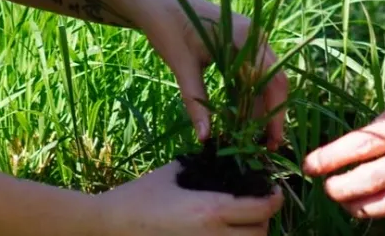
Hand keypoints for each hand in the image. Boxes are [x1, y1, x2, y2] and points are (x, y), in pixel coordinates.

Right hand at [100, 161, 283, 235]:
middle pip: (260, 235)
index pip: (262, 209)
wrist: (109, 225)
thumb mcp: (175, 172)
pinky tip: (225, 231)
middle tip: (258, 206)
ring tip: (243, 222)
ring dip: (250, 235)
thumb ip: (203, 166)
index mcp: (211, 210)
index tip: (273, 190)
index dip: (274, 199)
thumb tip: (221, 156)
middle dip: (264, 220)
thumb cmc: (139, 196)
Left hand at [141, 0, 288, 148]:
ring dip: (260, 107)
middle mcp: (255, 36)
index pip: (273, 79)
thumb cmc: (167, 26)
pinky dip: (248, 95)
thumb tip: (205, 137)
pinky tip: (240, 117)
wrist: (155, 1)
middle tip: (264, 146)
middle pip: (274, 81)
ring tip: (250, 137)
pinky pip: (252, 74)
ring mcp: (249, 39)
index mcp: (247, 36)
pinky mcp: (240, 45)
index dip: (275, 113)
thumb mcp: (181, 64)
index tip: (270, 142)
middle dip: (271, 114)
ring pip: (264, 79)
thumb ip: (195, 100)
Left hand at [302, 83, 384, 218]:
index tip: (311, 164)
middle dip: (341, 185)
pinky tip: (367, 207)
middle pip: (371, 177)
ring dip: (358, 204)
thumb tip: (360, 138)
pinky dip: (383, 210)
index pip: (364, 143)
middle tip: (324, 186)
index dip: (333, 156)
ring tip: (342, 199)